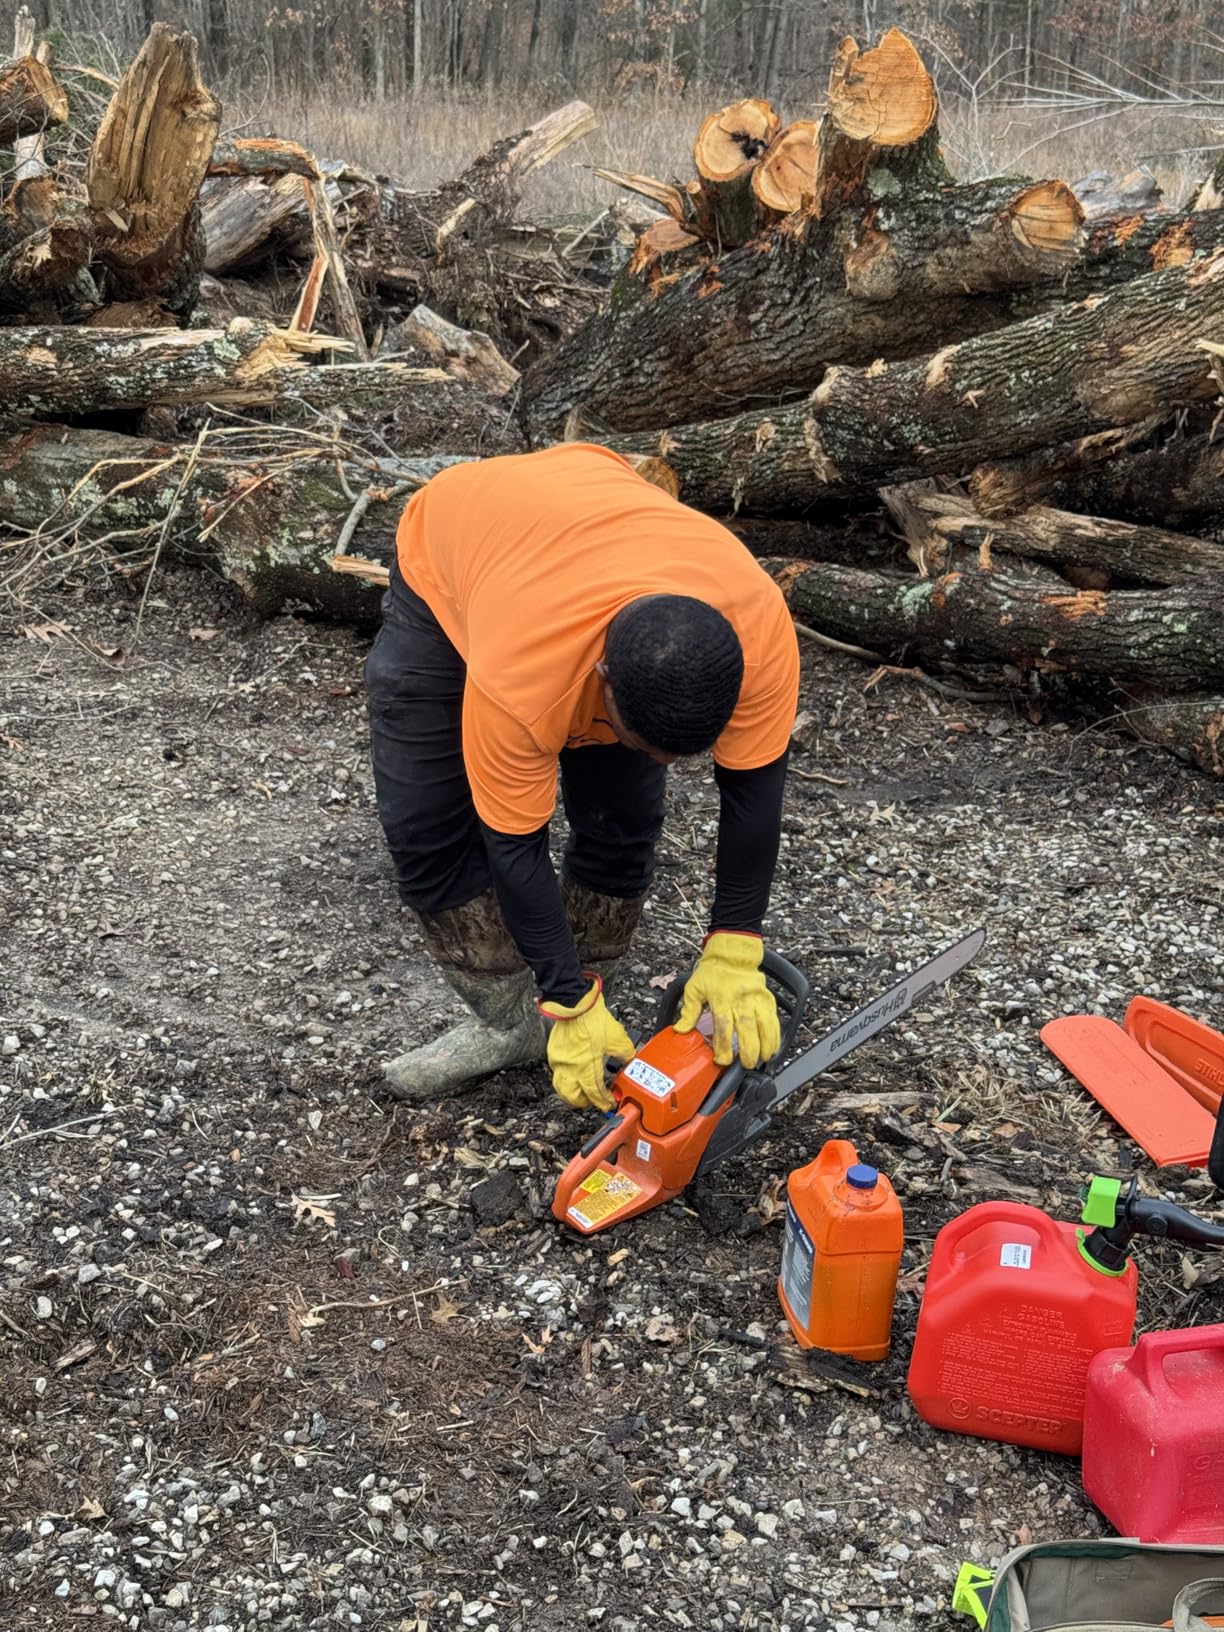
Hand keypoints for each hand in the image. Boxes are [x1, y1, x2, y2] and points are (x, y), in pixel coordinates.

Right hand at [539, 977, 634, 1110]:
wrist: (575, 1002)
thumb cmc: (593, 1018)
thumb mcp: (618, 1038)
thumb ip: (625, 1054)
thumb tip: (629, 1062)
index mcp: (587, 1067)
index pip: (595, 1093)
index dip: (603, 1101)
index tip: (609, 1103)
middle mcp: (571, 1068)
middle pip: (573, 1097)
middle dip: (584, 1102)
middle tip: (594, 1100)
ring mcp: (560, 1061)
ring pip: (562, 1088)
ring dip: (572, 1093)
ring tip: (582, 1092)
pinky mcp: (554, 1053)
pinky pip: (558, 1073)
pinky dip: (566, 1078)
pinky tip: (574, 1074)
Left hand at [674, 931, 779, 1067]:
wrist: (733, 954)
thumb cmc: (713, 972)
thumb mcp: (694, 988)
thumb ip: (689, 1011)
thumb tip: (680, 1030)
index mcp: (721, 998)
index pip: (723, 1027)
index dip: (724, 1047)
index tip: (722, 1060)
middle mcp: (741, 1000)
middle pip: (747, 1029)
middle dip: (748, 1051)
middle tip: (746, 1065)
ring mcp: (756, 999)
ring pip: (764, 1025)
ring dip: (765, 1045)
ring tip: (762, 1060)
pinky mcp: (767, 999)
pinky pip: (774, 1019)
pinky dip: (775, 1035)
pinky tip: (773, 1047)